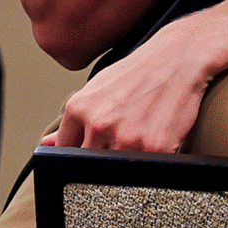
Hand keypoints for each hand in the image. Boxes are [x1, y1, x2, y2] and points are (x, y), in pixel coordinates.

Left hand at [45, 32, 214, 153]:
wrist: (178, 57)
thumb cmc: (136, 73)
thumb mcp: (96, 89)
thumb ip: (72, 120)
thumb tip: (48, 143)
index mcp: (78, 109)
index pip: (65, 151)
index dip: (77, 157)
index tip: (87, 158)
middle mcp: (98, 124)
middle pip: (88, 163)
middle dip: (100, 160)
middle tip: (117, 147)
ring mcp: (126, 137)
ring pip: (115, 170)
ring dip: (125, 164)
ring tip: (138, 140)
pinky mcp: (155, 147)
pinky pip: (145, 169)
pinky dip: (149, 163)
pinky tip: (156, 142)